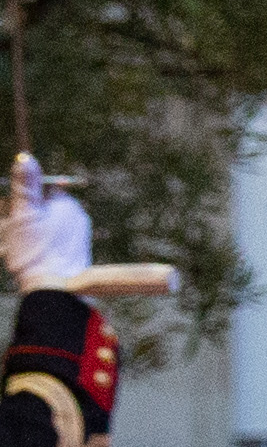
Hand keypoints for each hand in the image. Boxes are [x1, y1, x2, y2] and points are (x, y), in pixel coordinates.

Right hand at [5, 160, 83, 292]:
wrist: (53, 290)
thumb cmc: (35, 251)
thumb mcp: (24, 213)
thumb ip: (25, 186)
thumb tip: (25, 157)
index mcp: (67, 204)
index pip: (39, 190)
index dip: (19, 201)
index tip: (11, 213)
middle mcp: (76, 217)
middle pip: (39, 209)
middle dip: (20, 218)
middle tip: (11, 233)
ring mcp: (76, 236)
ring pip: (41, 226)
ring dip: (24, 233)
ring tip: (18, 248)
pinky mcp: (73, 253)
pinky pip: (48, 243)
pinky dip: (34, 247)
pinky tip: (26, 257)